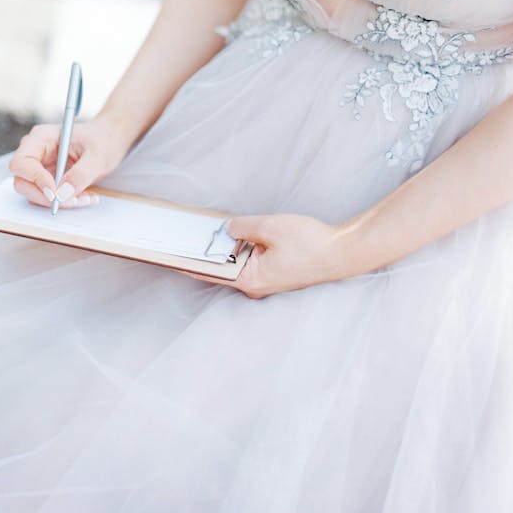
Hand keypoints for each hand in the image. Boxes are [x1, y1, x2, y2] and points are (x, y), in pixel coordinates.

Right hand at [8, 113, 130, 209]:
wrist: (110, 140)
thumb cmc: (103, 139)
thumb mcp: (97, 155)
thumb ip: (80, 174)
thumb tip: (62, 194)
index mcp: (41, 138)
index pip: (22, 162)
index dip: (35, 180)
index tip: (55, 193)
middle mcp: (36, 152)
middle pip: (23, 182)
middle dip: (47, 197)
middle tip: (74, 201)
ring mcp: (40, 167)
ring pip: (34, 194)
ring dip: (59, 202)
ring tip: (86, 198)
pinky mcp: (48, 180)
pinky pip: (48, 197)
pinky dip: (65, 202)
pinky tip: (85, 197)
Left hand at [174, 213, 352, 298]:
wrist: (343, 252)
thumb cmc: (311, 244)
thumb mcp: (271, 227)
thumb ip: (243, 227)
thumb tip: (227, 229)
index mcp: (251, 279)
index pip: (210, 273)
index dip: (187, 264)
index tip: (168, 258)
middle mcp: (256, 285)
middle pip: (221, 269)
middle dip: (205, 253)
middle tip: (184, 237)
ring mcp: (266, 280)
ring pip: (236, 263)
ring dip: (225, 250)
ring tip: (207, 232)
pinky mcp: (276, 272)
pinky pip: (250, 260)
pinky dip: (241, 249)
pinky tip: (235, 234)